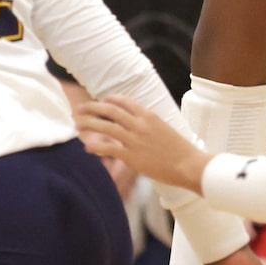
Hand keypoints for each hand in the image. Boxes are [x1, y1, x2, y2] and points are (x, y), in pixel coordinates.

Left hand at [73, 96, 209, 191]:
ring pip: (106, 127)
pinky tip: (87, 148)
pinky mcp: (132, 156)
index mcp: (148, 115)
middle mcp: (139, 124)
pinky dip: (96, 147)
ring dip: (89, 124)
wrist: (188, 164)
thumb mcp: (163, 128)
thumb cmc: (179, 149)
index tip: (101, 101)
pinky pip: (109, 148)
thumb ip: (148, 124)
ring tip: (77, 125)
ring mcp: (135, 139)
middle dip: (92, 108)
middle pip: (110, 110)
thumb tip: (137, 123)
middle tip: (79, 109)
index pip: (124, 101)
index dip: (109, 100)